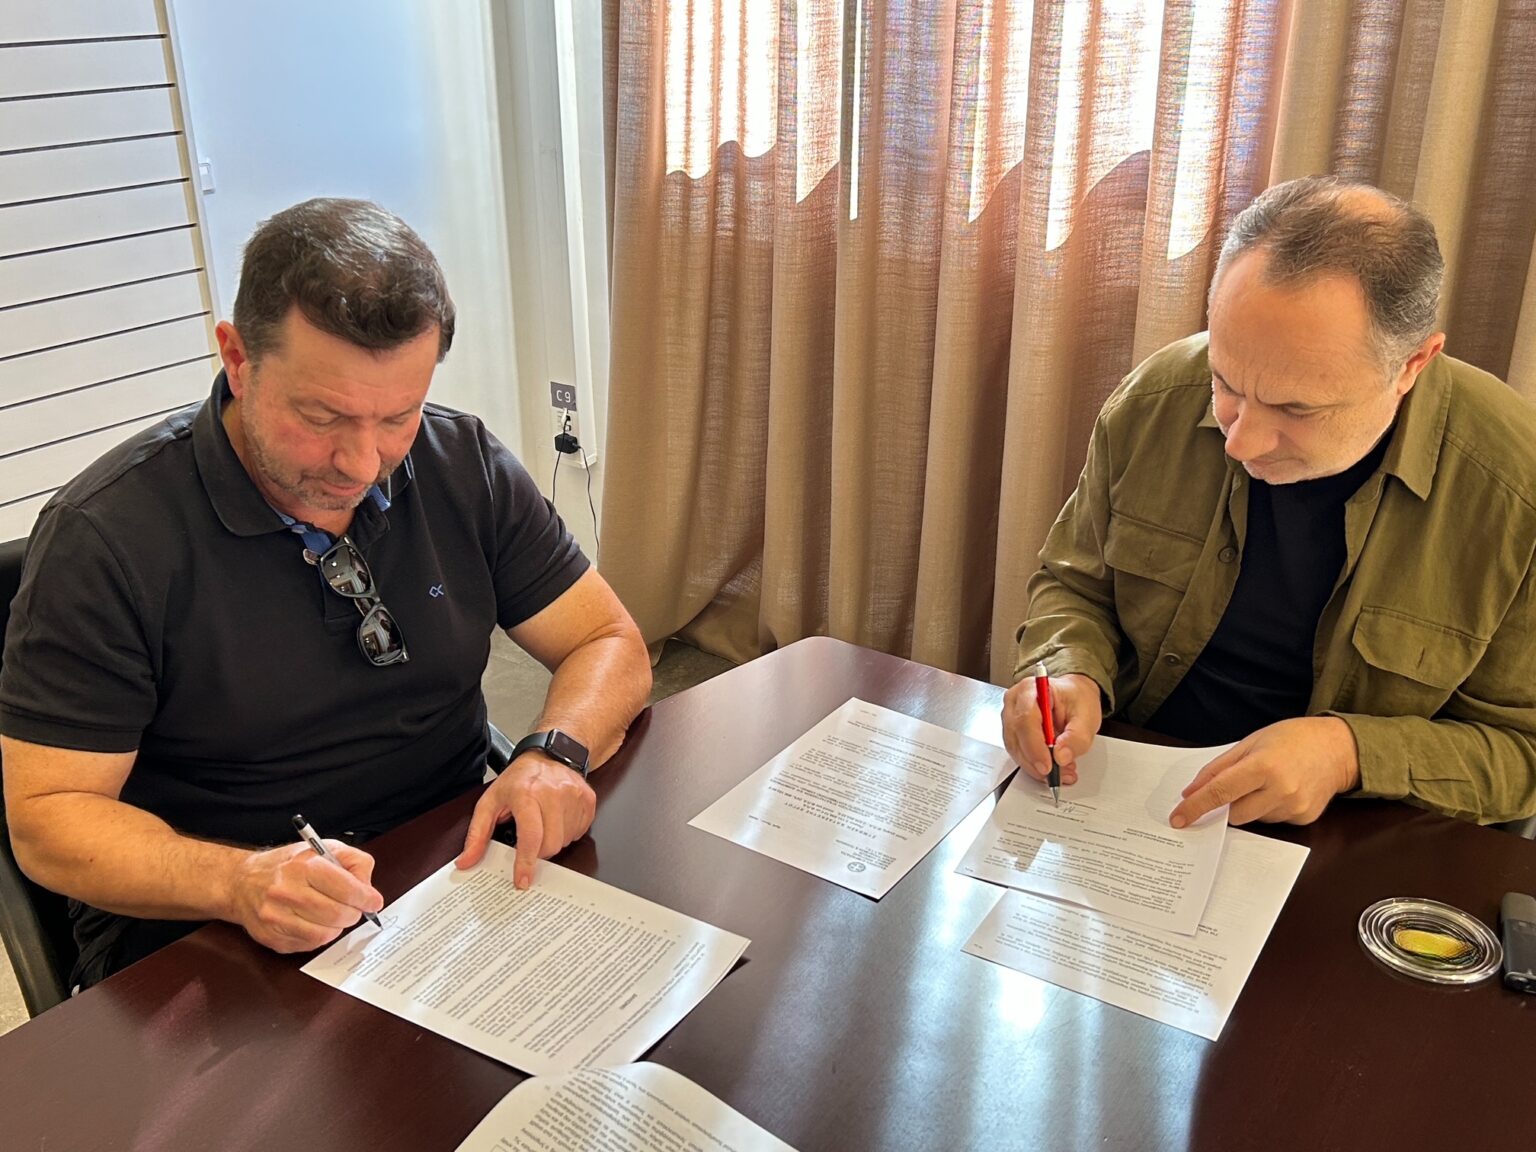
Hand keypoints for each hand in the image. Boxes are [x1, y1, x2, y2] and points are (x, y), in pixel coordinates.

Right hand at [229, 840, 381, 952]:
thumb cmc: (288, 865)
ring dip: (337, 927)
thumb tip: (368, 889)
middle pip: (338, 915)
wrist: (242, 882)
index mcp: (303, 866)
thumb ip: (353, 862)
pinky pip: (309, 945)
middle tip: (354, 909)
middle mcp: (287, 892)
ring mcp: (277, 917)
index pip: (347, 889)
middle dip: (354, 914)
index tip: (374, 901)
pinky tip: (316, 923)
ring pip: (326, 934)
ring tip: (334, 914)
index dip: (366, 898)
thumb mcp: (323, 848)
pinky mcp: (272, 938)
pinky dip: (320, 936)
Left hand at [456, 752, 596, 886]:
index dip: (526, 862)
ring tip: (544, 823)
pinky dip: (567, 833)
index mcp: (526, 794)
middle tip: (531, 840)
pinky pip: (580, 832)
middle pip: (551, 844)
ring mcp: (574, 795)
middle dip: (539, 852)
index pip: (530, 836)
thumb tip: (466, 861)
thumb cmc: (518, 780)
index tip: (523, 880)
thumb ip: (476, 835)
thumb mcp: (490, 803)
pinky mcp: (588, 799)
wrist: (549, 755)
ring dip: (554, 841)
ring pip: (566, 840)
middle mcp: (553, 793)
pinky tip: (558, 819)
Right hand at [1001, 672, 1102, 786]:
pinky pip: (1018, 752)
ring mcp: (1010, 717)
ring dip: (1036, 766)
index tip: (1048, 766)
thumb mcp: (1087, 717)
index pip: (1025, 719)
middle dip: (1036, 761)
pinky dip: (1034, 765)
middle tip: (1059, 774)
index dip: (1034, 746)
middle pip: (1016, 737)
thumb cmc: (1077, 700)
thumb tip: (1061, 756)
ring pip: (1015, 749)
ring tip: (1061, 771)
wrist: (1073, 697)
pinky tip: (1052, 767)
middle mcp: (1015, 702)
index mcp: (1031, 689)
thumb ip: (1077, 737)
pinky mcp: (1012, 731)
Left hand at [1169, 716, 1360, 827]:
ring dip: (1248, 805)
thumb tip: (1192, 791)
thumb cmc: (1292, 739)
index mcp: (1263, 766)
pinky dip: (1267, 809)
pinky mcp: (1304, 818)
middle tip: (1233, 786)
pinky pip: (1272, 821)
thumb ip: (1218, 768)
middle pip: (1233, 813)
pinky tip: (1281, 790)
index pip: (1220, 792)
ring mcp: (1294, 807)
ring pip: (1252, 819)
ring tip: (1266, 781)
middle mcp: (1280, 790)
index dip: (1195, 807)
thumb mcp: (1250, 742)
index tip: (1177, 819)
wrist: (1339, 749)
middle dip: (1225, 804)